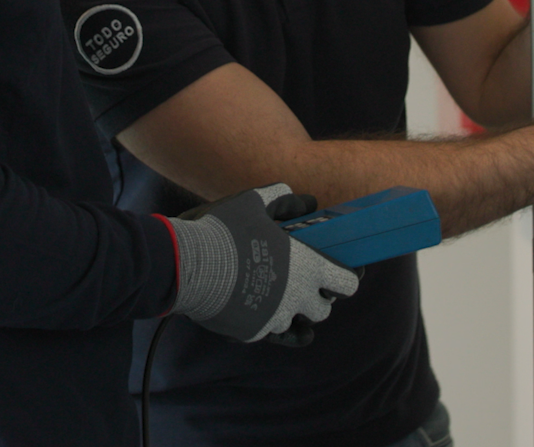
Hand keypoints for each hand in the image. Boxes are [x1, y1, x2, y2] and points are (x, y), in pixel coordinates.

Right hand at [166, 184, 360, 345]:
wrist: (186, 265)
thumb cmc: (224, 230)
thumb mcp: (254, 202)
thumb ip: (285, 200)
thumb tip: (307, 202)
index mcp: (306, 266)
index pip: (346, 283)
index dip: (344, 278)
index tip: (336, 273)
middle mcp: (296, 298)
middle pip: (323, 310)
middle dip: (315, 299)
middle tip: (300, 283)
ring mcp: (274, 319)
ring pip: (294, 323)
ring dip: (288, 311)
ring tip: (271, 293)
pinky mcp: (252, 332)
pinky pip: (266, 331)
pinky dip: (262, 320)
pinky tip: (251, 305)